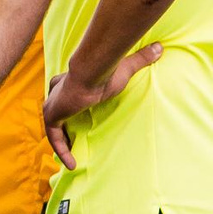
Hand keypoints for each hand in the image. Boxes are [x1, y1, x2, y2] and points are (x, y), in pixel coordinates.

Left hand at [43, 44, 162, 168]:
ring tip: (71, 161)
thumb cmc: (107, 70)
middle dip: (60, 126)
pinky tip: (71, 165)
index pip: (62, 91)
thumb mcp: (127, 67)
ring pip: (54, 128)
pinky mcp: (52, 117)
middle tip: (70, 142)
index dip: (66, 103)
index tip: (75, 113)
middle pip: (55, 111)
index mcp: (69, 81)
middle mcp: (57, 92)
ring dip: (62, 143)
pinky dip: (62, 151)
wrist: (92, 72)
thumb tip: (160, 48)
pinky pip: (55, 138)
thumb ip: (141, 59)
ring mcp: (53, 105)